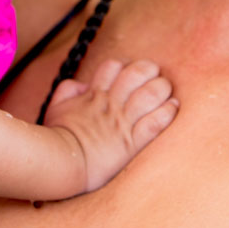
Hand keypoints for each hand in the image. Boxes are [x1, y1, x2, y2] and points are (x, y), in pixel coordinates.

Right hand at [46, 58, 176, 192]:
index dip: (125, 65)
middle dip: (149, 70)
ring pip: (150, 95)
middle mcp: (111, 105)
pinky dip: (167, 112)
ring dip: (162, 88)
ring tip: (166, 90)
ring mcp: (122, 123)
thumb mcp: (55, 108)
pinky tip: (173, 108)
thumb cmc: (57, 137)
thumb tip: (83, 85)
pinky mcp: (132, 143)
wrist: (62, 163)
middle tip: (155, 74)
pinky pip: (155, 122)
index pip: (113, 67)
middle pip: (137, 74)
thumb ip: (67, 90)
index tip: (131, 71)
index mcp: (94, 95)